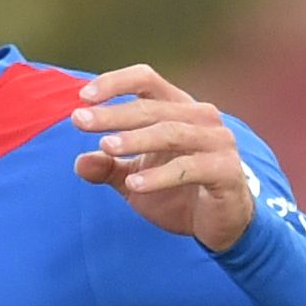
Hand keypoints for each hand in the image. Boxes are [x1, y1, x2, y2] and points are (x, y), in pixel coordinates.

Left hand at [72, 65, 261, 254]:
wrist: (222, 224)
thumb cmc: (179, 193)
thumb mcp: (135, 179)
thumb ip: (109, 168)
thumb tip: (80, 162)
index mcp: (178, 108)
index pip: (146, 80)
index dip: (115, 82)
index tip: (83, 97)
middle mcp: (201, 117)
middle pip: (152, 107)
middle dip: (113, 114)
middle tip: (79, 121)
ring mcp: (217, 142)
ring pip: (171, 132)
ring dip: (135, 139)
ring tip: (105, 147)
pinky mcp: (226, 170)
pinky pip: (188, 168)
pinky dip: (159, 176)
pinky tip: (133, 185)